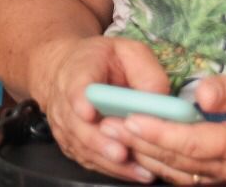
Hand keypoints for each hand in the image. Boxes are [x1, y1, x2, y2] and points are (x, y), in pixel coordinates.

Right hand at [29, 36, 168, 183]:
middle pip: (77, 125)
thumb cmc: (103, 61)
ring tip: (137, 170)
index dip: (80, 100)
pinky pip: (89, 160)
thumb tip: (160, 99)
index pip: (75, 86)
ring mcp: (65, 126)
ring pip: (83, 147)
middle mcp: (65, 101)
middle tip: (121, 152)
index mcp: (78, 71)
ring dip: (109, 160)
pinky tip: (134, 173)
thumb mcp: (128, 52)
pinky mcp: (71, 144)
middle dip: (99, 140)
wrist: (70, 70)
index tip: (89, 112)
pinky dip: (111, 168)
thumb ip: (144, 71)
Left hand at [111, 69, 225, 184]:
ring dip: (145, 154)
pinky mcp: (222, 173)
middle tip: (109, 124)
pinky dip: (160, 162)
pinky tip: (140, 146)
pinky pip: (185, 173)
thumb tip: (202, 92)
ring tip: (115, 133)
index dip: (160, 132)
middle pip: (178, 161)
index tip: (132, 118)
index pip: (192, 142)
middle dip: (141, 143)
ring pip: (177, 171)